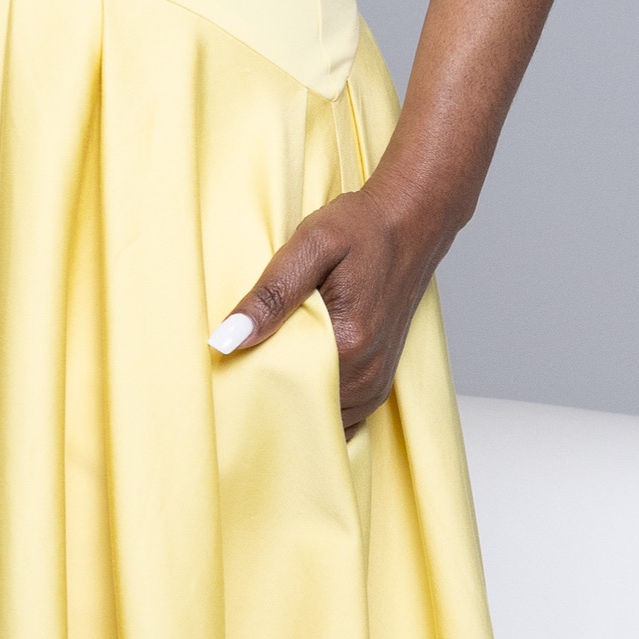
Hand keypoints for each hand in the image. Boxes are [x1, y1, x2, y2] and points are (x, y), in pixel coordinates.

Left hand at [207, 180, 450, 433]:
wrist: (412, 221)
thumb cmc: (363, 228)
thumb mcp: (310, 244)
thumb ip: (270, 294)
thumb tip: (227, 340)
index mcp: (348, 343)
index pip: (284, 394)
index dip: (253, 389)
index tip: (231, 375)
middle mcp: (368, 372)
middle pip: (303, 411)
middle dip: (273, 399)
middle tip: (247, 370)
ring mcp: (377, 380)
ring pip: (323, 418)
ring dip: (296, 402)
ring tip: (272, 368)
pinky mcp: (380, 378)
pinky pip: (342, 412)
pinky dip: (318, 400)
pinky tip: (300, 373)